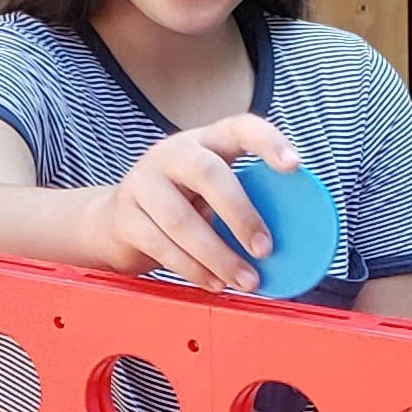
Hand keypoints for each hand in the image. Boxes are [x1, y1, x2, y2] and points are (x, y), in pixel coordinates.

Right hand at [92, 118, 299, 291]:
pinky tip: (215, 283)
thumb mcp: (209, 191)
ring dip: (218, 255)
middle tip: (265, 249)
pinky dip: (193, 269)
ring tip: (245, 280)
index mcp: (204, 141)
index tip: (294, 165)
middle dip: (241, 213)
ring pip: (182, 219)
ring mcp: (144, 182)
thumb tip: (294, 239)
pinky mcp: (126, 216)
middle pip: (208, 173)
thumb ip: (244, 200)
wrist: (116, 220)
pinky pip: (162, 245)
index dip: (267, 142)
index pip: (239, 127)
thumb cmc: (180, 204)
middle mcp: (172, 154)